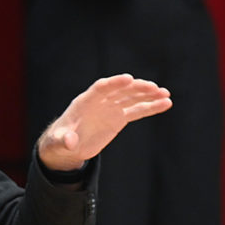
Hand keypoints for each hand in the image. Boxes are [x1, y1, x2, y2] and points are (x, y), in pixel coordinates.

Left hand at [37, 74, 171, 170]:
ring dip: (148, 95)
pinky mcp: (118, 117)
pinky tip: (166, 103)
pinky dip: (150, 107)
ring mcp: (110, 108)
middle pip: (120, 91)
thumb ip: (64, 140)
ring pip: (131, 98)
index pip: (100, 88)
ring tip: (165, 94)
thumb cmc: (59, 141)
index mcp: (84, 102)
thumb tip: (70, 142)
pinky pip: (137, 110)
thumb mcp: (59, 142)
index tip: (129, 78)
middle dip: (136, 88)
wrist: (66, 146)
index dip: (114, 83)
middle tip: (154, 88)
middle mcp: (99, 101)